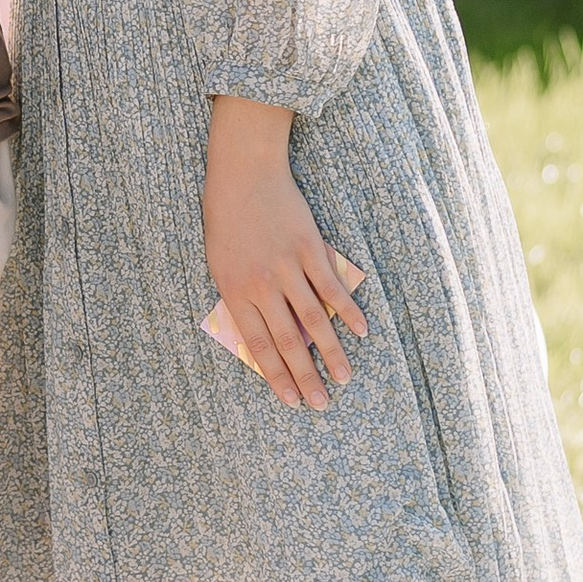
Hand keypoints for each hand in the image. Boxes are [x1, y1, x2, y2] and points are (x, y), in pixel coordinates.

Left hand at [204, 95, 367, 410]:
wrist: (243, 176)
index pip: (260, 345)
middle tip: (322, 405)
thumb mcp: (221, 265)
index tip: (292, 401)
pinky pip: (331, 286)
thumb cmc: (227, 222)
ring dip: (332, 352)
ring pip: (314, 319)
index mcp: (235, 292)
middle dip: (306, 377)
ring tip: (345, 378)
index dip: (277, 376)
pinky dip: (348, 311)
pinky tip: (361, 332)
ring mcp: (288, 267)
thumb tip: (265, 338)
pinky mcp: (310, 248)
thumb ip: (243, 300)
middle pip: (289, 341)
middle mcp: (262, 284)